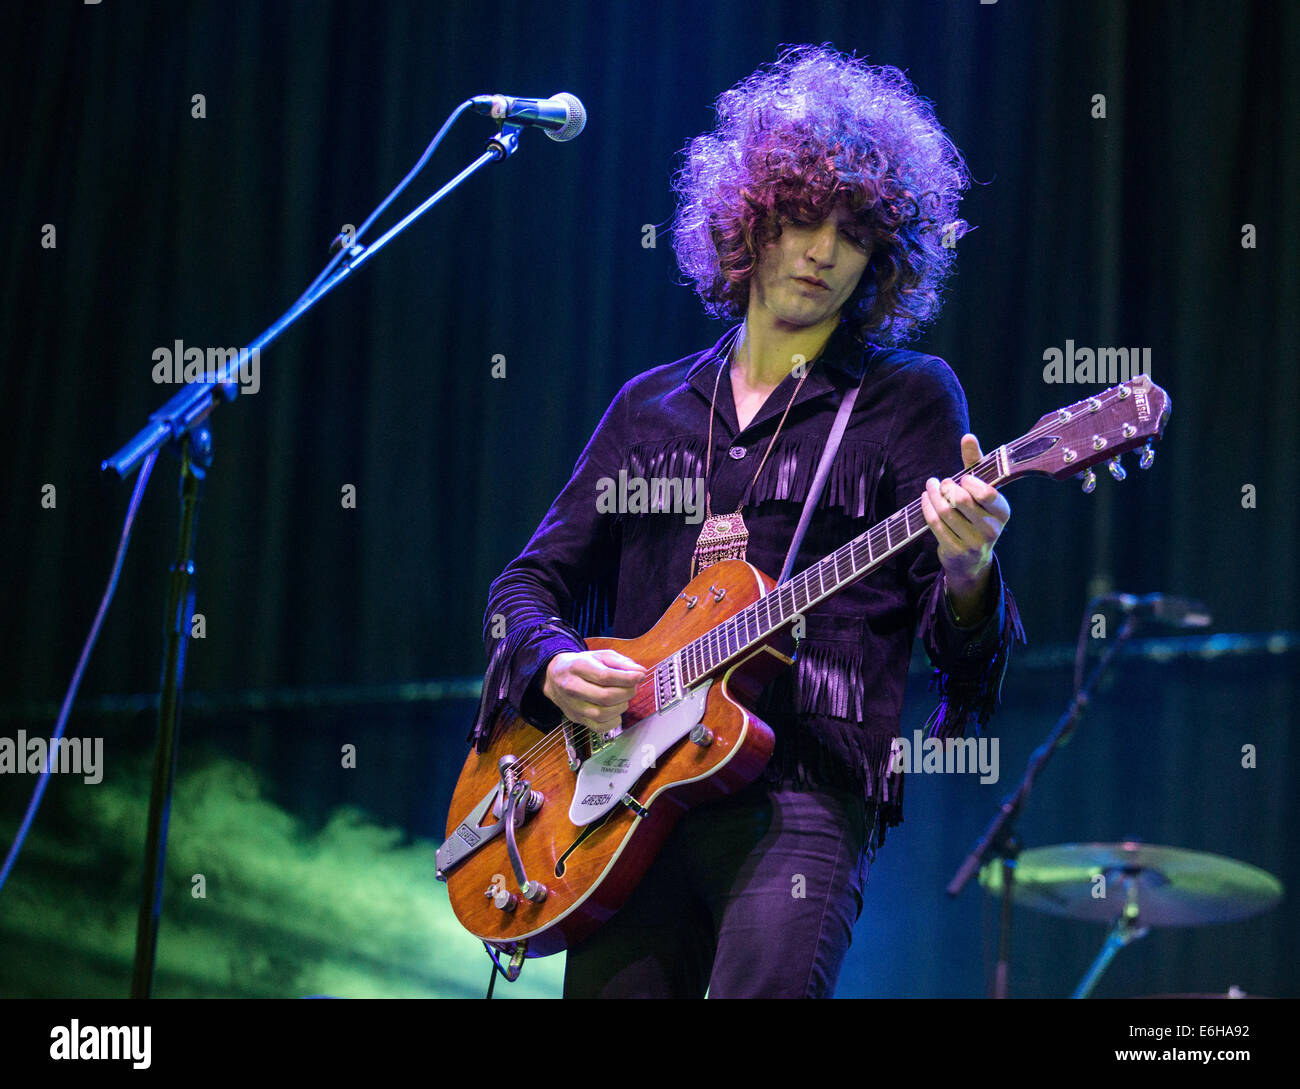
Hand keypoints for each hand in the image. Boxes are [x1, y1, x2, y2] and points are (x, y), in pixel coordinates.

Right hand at [542, 648, 647, 729]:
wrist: (555, 676)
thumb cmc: (582, 664)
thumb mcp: (601, 656)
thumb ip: (622, 663)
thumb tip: (641, 672)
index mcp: (578, 667)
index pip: (605, 676)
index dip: (627, 678)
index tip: (640, 676)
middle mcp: (572, 687)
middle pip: (605, 697)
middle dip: (626, 692)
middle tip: (632, 687)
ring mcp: (572, 706)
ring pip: (602, 714)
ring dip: (621, 706)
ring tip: (624, 697)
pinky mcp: (576, 718)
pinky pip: (599, 727)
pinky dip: (613, 721)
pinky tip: (615, 710)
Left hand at [919, 434, 1009, 588]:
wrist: (971, 559)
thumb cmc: (976, 514)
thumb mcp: (981, 491)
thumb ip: (976, 464)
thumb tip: (968, 437)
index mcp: (1003, 511)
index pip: (987, 493)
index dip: (970, 483)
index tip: (962, 479)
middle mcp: (992, 528)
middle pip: (961, 500)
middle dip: (946, 487)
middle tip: (941, 483)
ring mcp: (974, 542)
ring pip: (945, 511)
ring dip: (932, 495)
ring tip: (930, 487)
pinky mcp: (955, 550)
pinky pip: (935, 524)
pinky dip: (927, 508)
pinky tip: (925, 499)